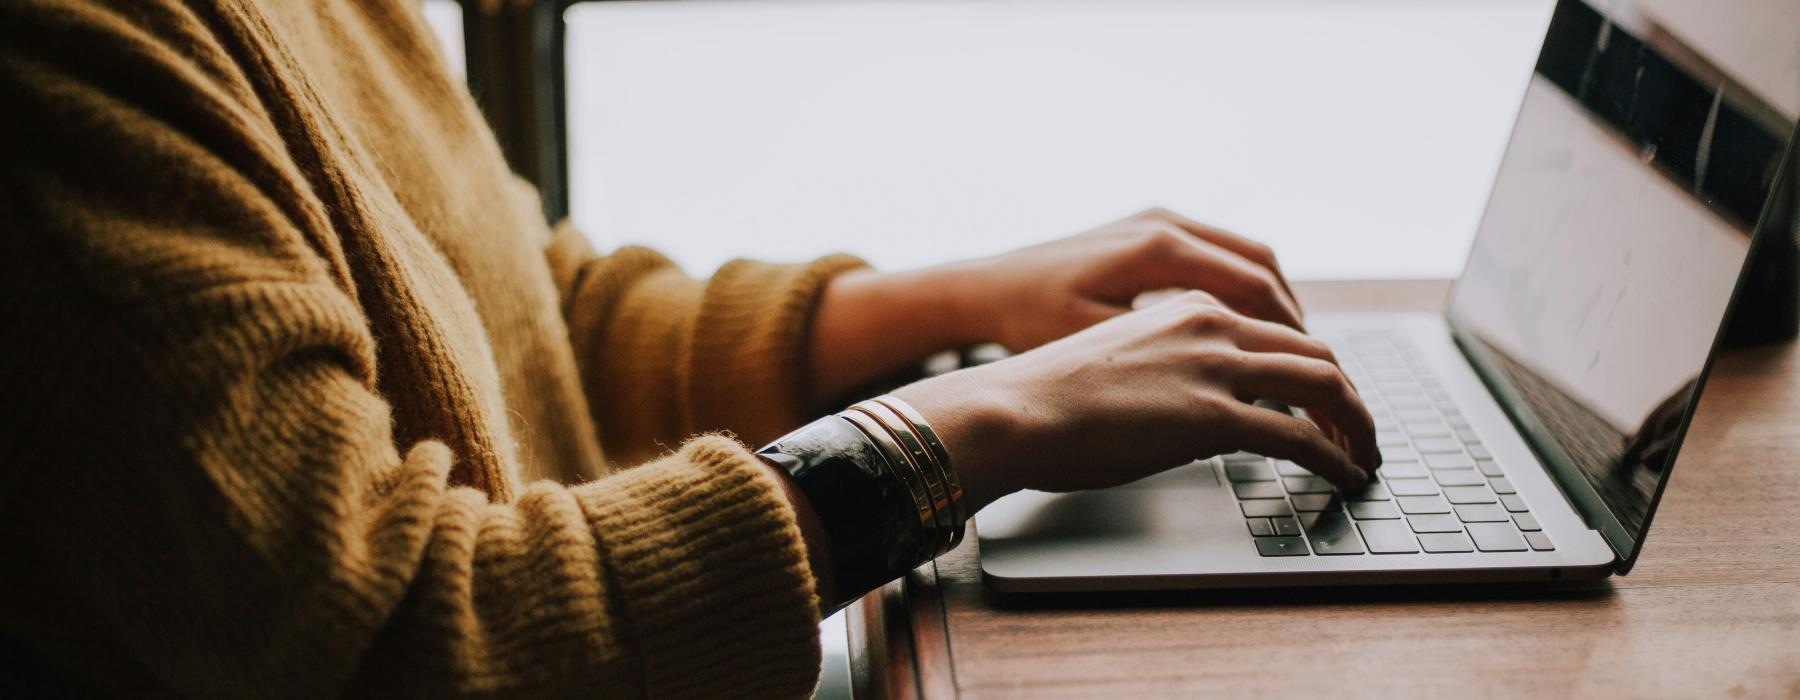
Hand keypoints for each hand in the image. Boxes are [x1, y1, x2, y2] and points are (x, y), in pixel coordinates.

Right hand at [892, 291, 1377, 512]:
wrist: (1012, 409)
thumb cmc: (1046, 397)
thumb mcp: (1119, 362)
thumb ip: (1168, 370)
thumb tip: (1191, 412)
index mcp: (1187, 307)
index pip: (1277, 329)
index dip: (1313, 367)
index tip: (1324, 399)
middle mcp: (1211, 325)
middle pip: (1314, 352)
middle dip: (1348, 395)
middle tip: (1359, 430)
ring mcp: (1216, 367)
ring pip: (1324, 385)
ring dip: (1356, 424)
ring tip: (1364, 455)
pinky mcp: (1214, 416)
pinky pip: (1301, 436)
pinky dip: (1335, 457)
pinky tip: (1344, 476)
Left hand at [944, 208, 1304, 352]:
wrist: (984, 288)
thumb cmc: (1029, 322)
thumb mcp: (1100, 346)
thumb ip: (1168, 360)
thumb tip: (1234, 388)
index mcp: (1159, 249)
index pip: (1256, 290)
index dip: (1293, 338)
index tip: (1314, 376)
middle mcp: (1166, 224)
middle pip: (1263, 268)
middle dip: (1295, 321)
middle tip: (1318, 370)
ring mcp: (1158, 220)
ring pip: (1246, 257)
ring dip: (1275, 303)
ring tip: (1293, 351)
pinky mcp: (1148, 229)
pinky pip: (1218, 254)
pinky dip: (1244, 288)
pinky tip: (1247, 328)